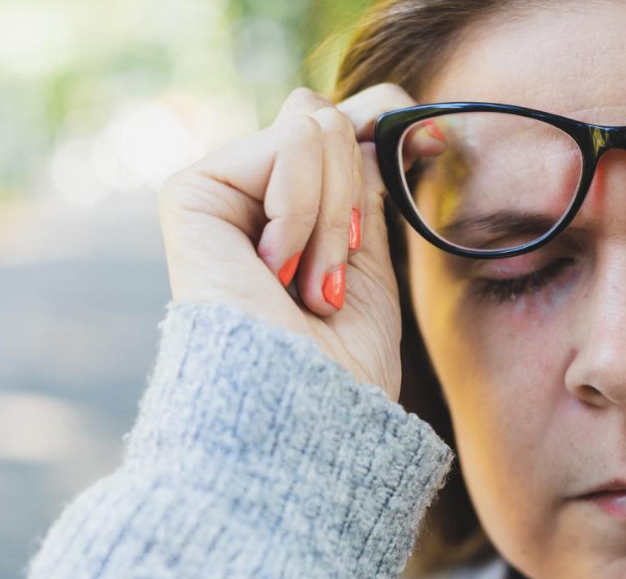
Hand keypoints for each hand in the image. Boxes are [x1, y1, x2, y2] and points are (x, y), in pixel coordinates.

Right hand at [157, 83, 440, 398]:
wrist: (303, 416)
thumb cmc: (341, 365)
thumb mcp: (369, 259)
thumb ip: (364, 185)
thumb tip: (386, 115)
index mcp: (287, 212)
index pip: (338, 125)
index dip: (385, 120)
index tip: (434, 142)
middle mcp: (248, 197)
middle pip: (326, 118)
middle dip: (355, 199)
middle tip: (334, 278)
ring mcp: (219, 193)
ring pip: (314, 127)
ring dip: (334, 219)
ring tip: (309, 287)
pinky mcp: (192, 193)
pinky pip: (288, 145)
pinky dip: (305, 213)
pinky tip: (276, 271)